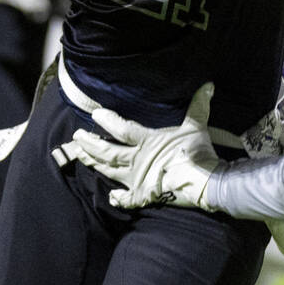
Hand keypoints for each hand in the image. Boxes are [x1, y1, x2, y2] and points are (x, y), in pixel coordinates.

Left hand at [55, 82, 221, 209]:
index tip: (95, 114)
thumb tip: (207, 85)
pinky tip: (111, 197)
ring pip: (109, 171)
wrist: (205, 182)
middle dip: (90, 144)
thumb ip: (198, 106)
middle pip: (108, 152)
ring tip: (80, 156)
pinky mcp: (143, 196)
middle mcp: (137, 160)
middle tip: (76, 136)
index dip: (108, 121)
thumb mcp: (197, 127)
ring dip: (94, 163)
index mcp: (147, 141)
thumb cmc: (197, 153)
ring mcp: (137, 179)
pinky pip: (127, 199)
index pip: (122, 129)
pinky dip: (118, 199)